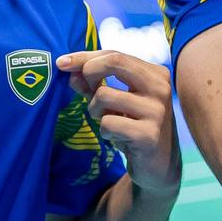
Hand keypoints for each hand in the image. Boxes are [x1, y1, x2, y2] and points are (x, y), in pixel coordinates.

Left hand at [55, 50, 180, 195]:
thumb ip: (93, 86)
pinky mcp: (149, 135)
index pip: (115, 55)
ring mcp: (157, 111)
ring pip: (104, 95)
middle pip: (114, 62)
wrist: (157, 165)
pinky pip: (108, 123)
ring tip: (108, 122)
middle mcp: (160, 88)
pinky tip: (118, 139)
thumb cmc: (134, 127)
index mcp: (156, 74)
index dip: (84, 57)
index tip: (61, 63)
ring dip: (96, 111)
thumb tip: (70, 71)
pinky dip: (105, 131)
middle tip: (85, 90)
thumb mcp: (114, 103)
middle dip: (89, 72)